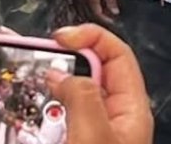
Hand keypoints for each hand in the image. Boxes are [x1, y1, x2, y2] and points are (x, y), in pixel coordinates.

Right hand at [49, 24, 152, 143]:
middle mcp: (117, 117)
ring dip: (53, 92)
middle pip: (93, 71)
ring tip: (37, 95)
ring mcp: (98, 131)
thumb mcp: (93, 136)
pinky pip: (63, 118)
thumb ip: (81, 98)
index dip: (91, 37)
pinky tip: (37, 121)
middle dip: (65, 65)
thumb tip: (61, 73)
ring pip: (74, 95)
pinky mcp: (80, 141)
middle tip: (41, 65)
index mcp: (132, 109)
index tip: (61, 37)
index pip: (118, 54)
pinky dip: (47, 114)